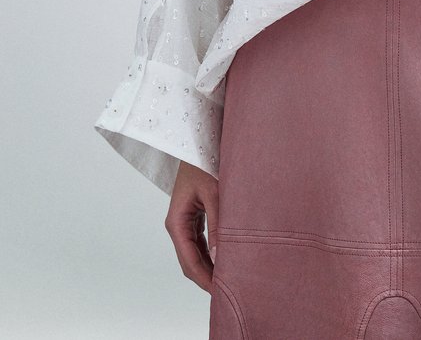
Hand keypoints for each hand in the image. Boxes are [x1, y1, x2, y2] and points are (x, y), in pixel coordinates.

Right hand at [164, 160, 218, 292]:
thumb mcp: (214, 193)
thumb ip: (218, 225)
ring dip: (208, 267)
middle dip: (206, 277)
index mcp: (176, 222)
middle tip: (227, 291)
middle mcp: (177, 225)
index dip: (204, 279)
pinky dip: (210, 253)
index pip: (189, 261)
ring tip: (227, 279)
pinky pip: (199, 242)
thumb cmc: (205, 163)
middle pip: (189, 261)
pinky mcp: (193, 217)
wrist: (199, 144)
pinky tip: (224, 260)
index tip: (220, 292)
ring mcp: (184, 222)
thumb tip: (221, 258)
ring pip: (194, 254)